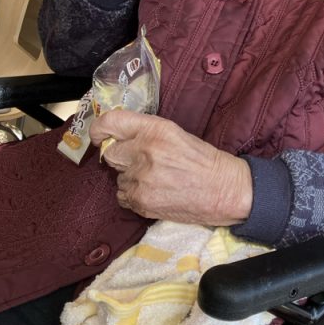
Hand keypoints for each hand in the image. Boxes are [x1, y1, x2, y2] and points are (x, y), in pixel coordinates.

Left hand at [90, 109, 252, 225]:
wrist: (224, 190)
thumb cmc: (203, 161)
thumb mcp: (176, 133)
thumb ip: (145, 132)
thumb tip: (116, 136)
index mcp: (155, 130)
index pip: (111, 122)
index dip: (99, 129)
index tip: (99, 136)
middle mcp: (145, 151)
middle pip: (110, 154)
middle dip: (122, 158)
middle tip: (141, 162)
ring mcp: (141, 179)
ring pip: (118, 177)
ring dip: (131, 178)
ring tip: (157, 180)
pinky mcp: (141, 202)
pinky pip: (123, 196)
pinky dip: (134, 195)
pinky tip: (155, 192)